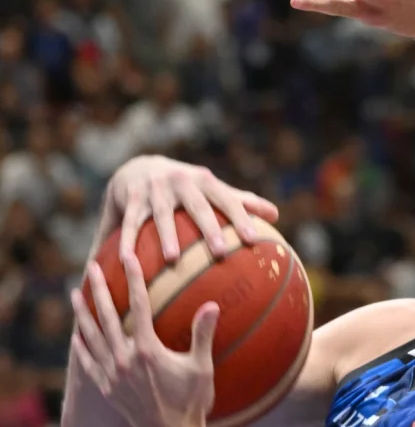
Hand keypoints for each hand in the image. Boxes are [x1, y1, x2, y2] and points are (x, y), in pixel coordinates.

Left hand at [68, 251, 216, 426]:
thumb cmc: (192, 403)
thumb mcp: (202, 367)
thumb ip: (203, 335)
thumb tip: (213, 306)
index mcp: (147, 350)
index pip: (138, 305)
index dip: (133, 279)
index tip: (128, 258)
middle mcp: (124, 359)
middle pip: (106, 316)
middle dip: (97, 289)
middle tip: (90, 268)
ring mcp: (112, 374)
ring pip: (91, 337)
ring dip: (82, 314)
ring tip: (74, 294)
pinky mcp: (107, 389)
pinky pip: (88, 363)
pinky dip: (81, 346)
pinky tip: (76, 335)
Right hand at [106, 155, 277, 261]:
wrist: (139, 167)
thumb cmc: (187, 187)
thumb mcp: (212, 189)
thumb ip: (241, 201)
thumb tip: (276, 214)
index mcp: (205, 181)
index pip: (227, 199)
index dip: (241, 217)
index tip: (253, 240)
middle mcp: (181, 181)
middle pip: (197, 206)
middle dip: (208, 228)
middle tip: (221, 252)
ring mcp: (155, 189)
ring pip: (161, 214)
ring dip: (166, 235)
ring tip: (172, 259)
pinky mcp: (132, 198)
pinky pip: (129, 222)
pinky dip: (127, 239)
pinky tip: (127, 260)